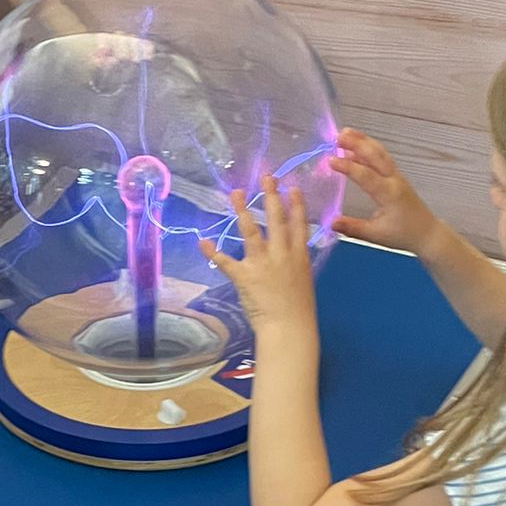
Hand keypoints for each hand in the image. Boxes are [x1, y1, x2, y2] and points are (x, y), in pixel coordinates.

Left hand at [201, 179, 318, 337]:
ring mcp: (262, 264)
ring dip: (242, 211)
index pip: (299, 225)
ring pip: (251, 232)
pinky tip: (203, 241)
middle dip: (271, 196)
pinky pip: (225, 261)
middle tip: (266, 176)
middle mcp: (282, 254)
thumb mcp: (303, 280)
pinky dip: (213, 252)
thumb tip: (291, 252)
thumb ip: (296, 264)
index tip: (292, 187)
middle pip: (276, 219)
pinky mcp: (245, 276)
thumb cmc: (299, 309)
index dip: (296, 204)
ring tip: (235, 193)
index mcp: (299, 256)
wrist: (289, 328)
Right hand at [329, 129, 440, 255]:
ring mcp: (397, 176)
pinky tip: (355, 148)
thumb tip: (331, 223)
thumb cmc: (403, 235)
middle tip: (338, 135)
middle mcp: (394, 180)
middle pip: (376, 156)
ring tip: (346, 133)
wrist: (427, 233)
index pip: (367, 176)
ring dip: (364, 141)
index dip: (348, 167)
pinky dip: (369, 149)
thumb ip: (353, 228)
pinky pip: (382, 158)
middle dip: (358, 143)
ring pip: (380, 153)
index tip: (330, 160)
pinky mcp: (396, 177)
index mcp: (389, 194)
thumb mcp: (376, 236)